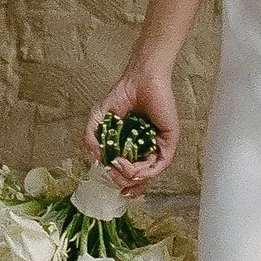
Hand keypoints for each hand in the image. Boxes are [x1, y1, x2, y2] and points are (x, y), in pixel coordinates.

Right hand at [87, 66, 180, 185]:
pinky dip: (142, 171)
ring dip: (129, 176)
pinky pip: (160, 165)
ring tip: (117, 164)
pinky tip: (127, 163)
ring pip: (148, 175)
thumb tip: (97, 160)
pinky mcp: (169, 141)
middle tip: (111, 170)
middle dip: (121, 181)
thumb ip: (91, 139)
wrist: (139, 78)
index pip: (132, 173)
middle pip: (139, 179)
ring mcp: (159, 145)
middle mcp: (148, 148)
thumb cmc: (123, 94)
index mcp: (134, 146)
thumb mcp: (98, 119)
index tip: (111, 181)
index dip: (122, 183)